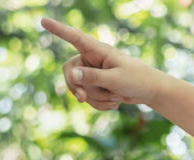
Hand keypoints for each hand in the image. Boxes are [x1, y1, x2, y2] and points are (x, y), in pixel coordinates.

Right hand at [41, 17, 160, 109]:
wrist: (150, 92)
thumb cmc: (137, 80)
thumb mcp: (116, 79)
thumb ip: (93, 77)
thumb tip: (72, 75)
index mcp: (97, 50)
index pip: (74, 37)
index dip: (58, 30)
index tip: (43, 20)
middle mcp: (91, 59)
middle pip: (69, 72)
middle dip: (76, 87)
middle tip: (82, 99)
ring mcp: (93, 73)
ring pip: (80, 88)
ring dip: (96, 98)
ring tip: (116, 97)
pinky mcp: (96, 85)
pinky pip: (88, 98)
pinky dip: (100, 104)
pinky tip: (115, 103)